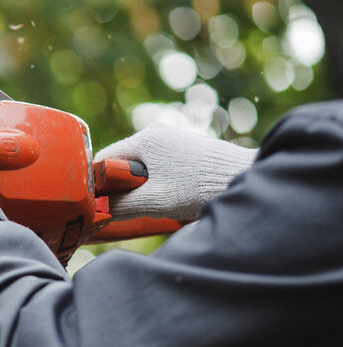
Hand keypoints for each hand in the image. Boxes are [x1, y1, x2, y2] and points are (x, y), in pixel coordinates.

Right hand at [95, 123, 256, 220]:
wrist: (248, 177)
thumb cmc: (200, 187)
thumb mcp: (154, 202)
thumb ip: (120, 206)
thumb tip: (98, 212)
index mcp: (145, 139)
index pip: (104, 160)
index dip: (98, 185)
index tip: (102, 205)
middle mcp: (157, 134)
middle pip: (123, 164)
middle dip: (123, 188)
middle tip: (134, 208)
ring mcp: (173, 141)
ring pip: (142, 169)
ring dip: (144, 189)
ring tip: (160, 204)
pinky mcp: (187, 150)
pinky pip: (159, 169)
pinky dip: (159, 185)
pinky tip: (174, 199)